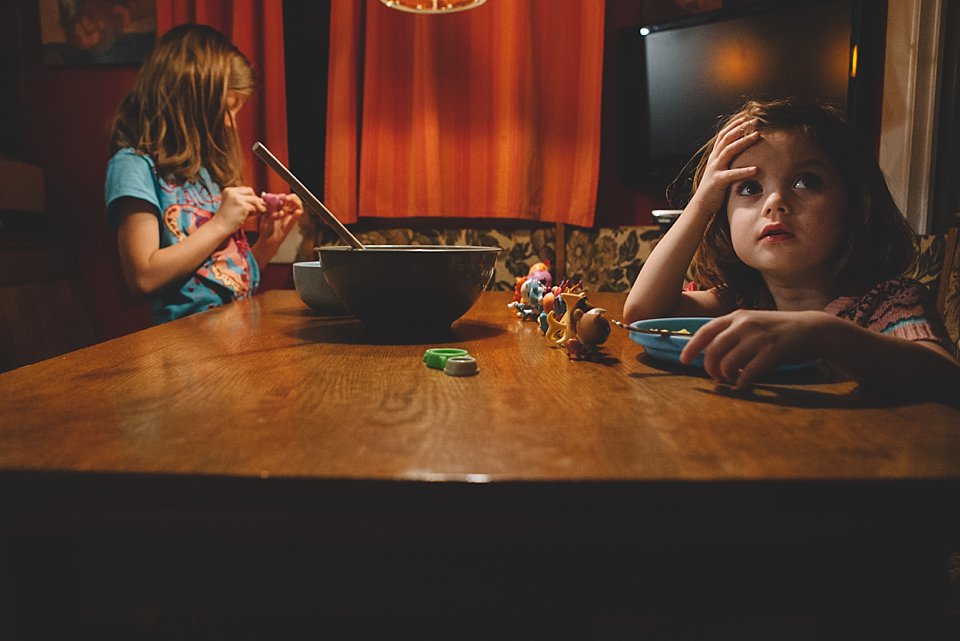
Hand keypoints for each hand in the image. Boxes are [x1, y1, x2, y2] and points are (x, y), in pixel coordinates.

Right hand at [214, 186, 264, 234]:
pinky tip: (249, 217)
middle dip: (255, 200)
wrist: (220, 227)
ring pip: (254, 199)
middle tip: (256, 209)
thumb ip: (245, 200)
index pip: (246, 189)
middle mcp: (232, 192)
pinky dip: (254, 213)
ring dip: (256, 207)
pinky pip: (254, 207)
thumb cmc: (228, 218)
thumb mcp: (235, 205)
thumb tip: (263, 200)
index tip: (254, 204)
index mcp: (229, 190)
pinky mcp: (242, 205)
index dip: (251, 196)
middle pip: (250, 191)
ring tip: (254, 214)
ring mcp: (237, 198)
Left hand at [253, 193, 302, 262]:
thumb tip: (265, 194)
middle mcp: (287, 213)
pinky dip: (296, 214)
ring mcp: (289, 219)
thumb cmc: (265, 229)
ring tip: (289, 201)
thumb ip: (268, 205)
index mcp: (281, 210)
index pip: (288, 199)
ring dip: (296, 203)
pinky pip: (295, 218)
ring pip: (299, 208)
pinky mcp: (290, 225)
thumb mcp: (265, 213)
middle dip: (293, 197)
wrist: (266, 241)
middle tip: (286, 198)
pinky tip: (296, 212)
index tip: (279, 196)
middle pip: (296, 202)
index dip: (285, 196)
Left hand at [679, 309, 828, 389]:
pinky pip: (748, 374)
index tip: (683, 360)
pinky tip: (745, 385)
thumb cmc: (778, 330)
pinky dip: (742, 384)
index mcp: (737, 316)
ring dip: (727, 377)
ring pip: (728, 364)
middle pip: (713, 351)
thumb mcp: (753, 323)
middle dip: (710, 368)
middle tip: (716, 377)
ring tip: (734, 379)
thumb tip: (709, 353)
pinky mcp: (773, 353)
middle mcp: (745, 325)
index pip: (705, 331)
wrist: (813, 329)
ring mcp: (759, 338)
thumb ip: (732, 334)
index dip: (691, 347)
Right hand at [688, 116, 761, 214]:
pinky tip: (756, 169)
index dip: (734, 124)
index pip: (723, 135)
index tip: (747, 116)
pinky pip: (732, 174)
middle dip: (741, 128)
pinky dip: (744, 171)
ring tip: (758, 135)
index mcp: (714, 156)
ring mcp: (715, 169)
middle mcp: (714, 159)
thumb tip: (739, 152)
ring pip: (729, 150)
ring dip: (744, 141)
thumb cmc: (714, 188)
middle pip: (727, 138)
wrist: (701, 204)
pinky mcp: (718, 181)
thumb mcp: (719, 169)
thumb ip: (727, 160)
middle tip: (755, 120)